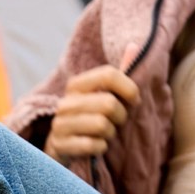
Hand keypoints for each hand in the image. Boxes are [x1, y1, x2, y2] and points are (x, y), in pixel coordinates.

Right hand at [44, 45, 140, 166]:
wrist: (60, 148)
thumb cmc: (88, 119)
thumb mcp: (100, 96)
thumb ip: (116, 76)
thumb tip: (133, 45)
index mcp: (75, 85)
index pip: (109, 75)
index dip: (129, 88)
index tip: (135, 100)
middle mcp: (65, 103)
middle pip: (109, 104)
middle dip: (121, 116)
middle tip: (117, 122)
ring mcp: (59, 125)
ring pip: (102, 125)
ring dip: (110, 133)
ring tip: (105, 134)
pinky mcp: (59, 145)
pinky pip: (92, 145)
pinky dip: (101, 148)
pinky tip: (96, 147)